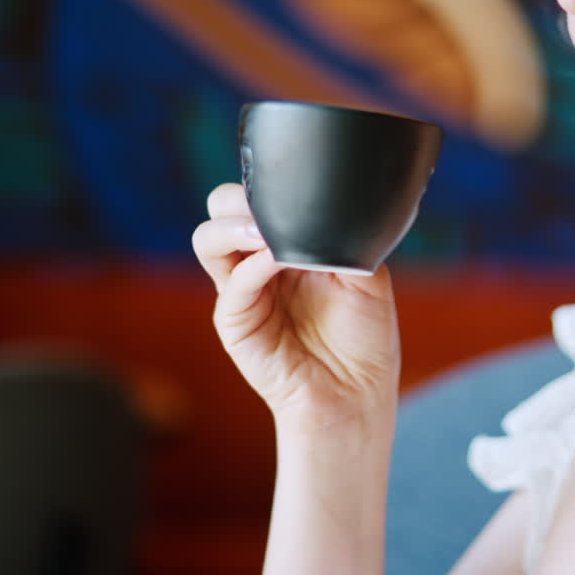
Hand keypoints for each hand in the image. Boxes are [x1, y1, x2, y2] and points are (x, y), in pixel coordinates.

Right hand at [192, 183, 401, 426]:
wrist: (359, 390)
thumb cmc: (365, 336)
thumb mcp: (366, 273)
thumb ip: (344, 237)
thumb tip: (327, 205)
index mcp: (288, 244)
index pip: (258, 198)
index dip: (270, 185)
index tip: (298, 184)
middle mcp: (258, 263)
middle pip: (220, 208)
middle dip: (240, 197)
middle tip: (271, 203)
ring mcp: (242, 291)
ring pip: (208, 239)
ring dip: (236, 225)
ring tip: (266, 230)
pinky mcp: (235, 322)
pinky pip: (233, 282)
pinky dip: (254, 265)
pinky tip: (278, 259)